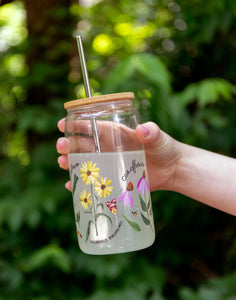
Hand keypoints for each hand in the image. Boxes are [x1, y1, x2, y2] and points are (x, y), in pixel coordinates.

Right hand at [56, 118, 180, 191]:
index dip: (75, 124)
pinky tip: (72, 186)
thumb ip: (152, 132)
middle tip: (61, 148)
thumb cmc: (164, 148)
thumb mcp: (158, 138)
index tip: (62, 124)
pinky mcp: (113, 179)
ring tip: (62, 163)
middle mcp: (108, 148)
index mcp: (115, 134)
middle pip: (82, 145)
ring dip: (70, 162)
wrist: (172, 169)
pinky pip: (93, 181)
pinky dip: (82, 183)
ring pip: (84, 162)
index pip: (91, 127)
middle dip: (68, 145)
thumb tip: (143, 130)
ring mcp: (109, 164)